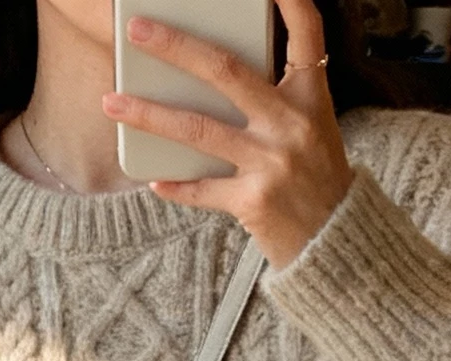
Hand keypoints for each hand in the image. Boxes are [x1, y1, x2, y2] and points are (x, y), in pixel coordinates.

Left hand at [105, 0, 352, 270]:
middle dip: (176, 47)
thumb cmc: (317, 177)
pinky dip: (175, 185)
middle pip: (225, 71)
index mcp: (310, 95)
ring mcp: (271, 162)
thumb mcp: (311, 125)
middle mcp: (291, 123)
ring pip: (198, 130)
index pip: (305, 31)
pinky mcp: (254, 201)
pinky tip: (151, 178)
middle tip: (136, 30)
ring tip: (112, 102)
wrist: (338, 239)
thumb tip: (211, 74)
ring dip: (149, 114)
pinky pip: (202, 189)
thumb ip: (274, 97)